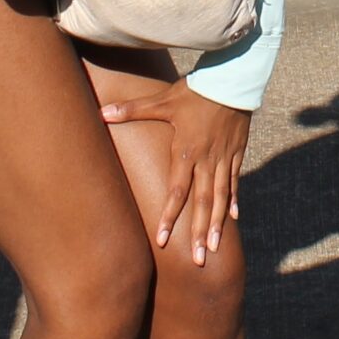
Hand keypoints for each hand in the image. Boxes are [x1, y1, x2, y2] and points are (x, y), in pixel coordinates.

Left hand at [100, 81, 249, 264]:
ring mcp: (223, 159)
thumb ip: (133, 109)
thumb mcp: (163, 100)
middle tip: (197, 260)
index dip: (168, 215)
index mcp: (186, 151)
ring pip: (221, 198)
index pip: (176, 191)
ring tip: (213, 249)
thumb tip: (102, 112)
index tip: (162, 240)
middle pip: (202, 202)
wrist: (233, 78)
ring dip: (217, 224)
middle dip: (198, 232)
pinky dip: (234, 200)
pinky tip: (234, 219)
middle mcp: (206, 160)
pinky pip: (235, 182)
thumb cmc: (195, 90)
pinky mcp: (236, 153)